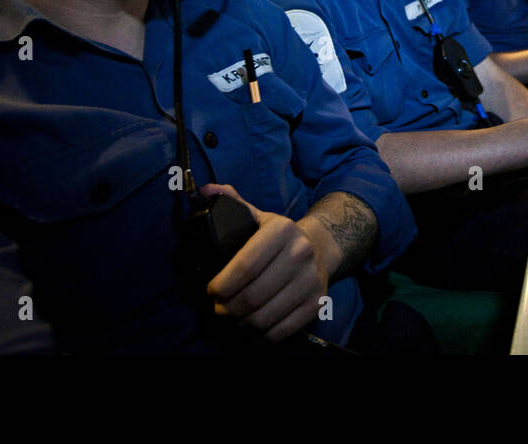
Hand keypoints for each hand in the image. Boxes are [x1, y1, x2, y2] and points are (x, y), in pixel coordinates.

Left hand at [199, 183, 330, 341]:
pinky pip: (281, 331)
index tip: (210, 290)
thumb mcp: (257, 216)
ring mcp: (311, 281)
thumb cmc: (278, 236)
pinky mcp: (316, 305)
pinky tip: (248, 332)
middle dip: (226, 309)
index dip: (221, 284)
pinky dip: (260, 338)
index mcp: (282, 230)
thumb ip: (232, 203)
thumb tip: (206, 189)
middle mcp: (301, 253)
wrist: (321, 248)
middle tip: (217, 309)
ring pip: (264, 317)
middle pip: (252, 296)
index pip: (245, 265)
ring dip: (240, 325)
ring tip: (229, 321)